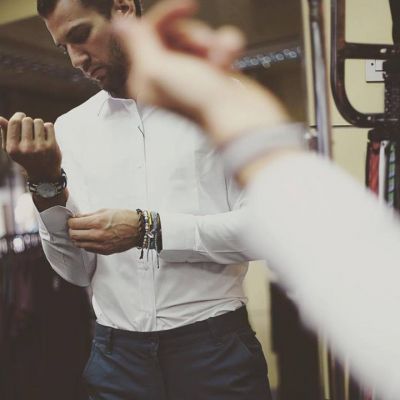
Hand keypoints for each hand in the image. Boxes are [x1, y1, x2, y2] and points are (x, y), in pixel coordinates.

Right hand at [0, 112, 61, 180]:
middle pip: (27, 120)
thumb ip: (5, 133)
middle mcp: (26, 148)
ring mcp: (40, 147)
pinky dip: (48, 128)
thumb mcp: (12, 148)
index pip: (14, 122)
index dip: (18, 116)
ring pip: (39, 121)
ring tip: (38, 133)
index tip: (21, 116)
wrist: (44, 173)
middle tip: (31, 129)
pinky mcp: (52, 147)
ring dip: (39, 124)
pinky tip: (46, 136)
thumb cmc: (25, 157)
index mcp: (13, 148)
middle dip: (29, 121)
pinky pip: (49, 126)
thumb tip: (0, 118)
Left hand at [68, 209, 141, 254]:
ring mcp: (101, 245)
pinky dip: (86, 243)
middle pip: (73, 235)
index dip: (71, 221)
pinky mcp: (104, 251)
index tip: (73, 220)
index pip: (73, 224)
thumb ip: (89, 215)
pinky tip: (91, 238)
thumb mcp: (106, 211)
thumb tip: (77, 217)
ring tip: (83, 233)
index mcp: (97, 222)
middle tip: (76, 226)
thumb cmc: (125, 218)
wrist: (139, 229)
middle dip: (72, 230)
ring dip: (78, 238)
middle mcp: (97, 235)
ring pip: (79, 244)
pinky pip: (88, 249)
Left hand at [114, 0, 288, 145]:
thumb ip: (137, 43)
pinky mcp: (214, 73)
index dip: (167, 16)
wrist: (238, 117)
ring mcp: (192, 74)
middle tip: (205, 48)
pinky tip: (231, 60)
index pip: (148, 32)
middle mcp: (166, 75)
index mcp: (147, 77)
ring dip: (213, 42)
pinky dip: (228, 48)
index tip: (188, 8)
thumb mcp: (158, 69)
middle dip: (194, 35)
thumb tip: (121, 23)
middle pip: (175, 33)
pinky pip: (219, 45)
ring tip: (221, 60)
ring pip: (199, 37)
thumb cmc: (198, 99)